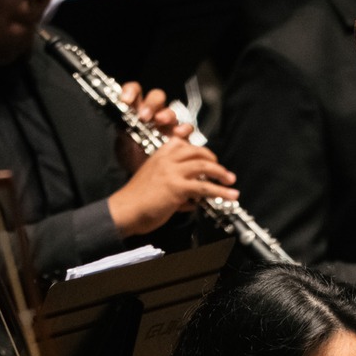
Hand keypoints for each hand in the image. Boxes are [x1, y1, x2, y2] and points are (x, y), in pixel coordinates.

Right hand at [108, 139, 236, 236]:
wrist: (124, 211)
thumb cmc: (136, 202)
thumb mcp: (154, 185)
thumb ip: (174, 187)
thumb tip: (193, 198)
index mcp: (159, 156)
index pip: (183, 144)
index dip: (199, 150)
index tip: (209, 159)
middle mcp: (167, 160)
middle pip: (198, 152)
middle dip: (214, 160)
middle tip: (223, 172)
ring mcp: (172, 172)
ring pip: (204, 166)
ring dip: (221, 174)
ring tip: (231, 182)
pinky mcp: (177, 188)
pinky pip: (204, 186)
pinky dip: (219, 191)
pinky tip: (228, 196)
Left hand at [114, 82, 193, 172]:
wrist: (140, 174)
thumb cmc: (131, 156)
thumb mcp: (122, 145)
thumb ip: (123, 133)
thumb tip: (122, 125)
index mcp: (136, 109)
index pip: (135, 91)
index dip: (131, 92)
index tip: (125, 101)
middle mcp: (153, 114)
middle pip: (157, 97)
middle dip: (151, 104)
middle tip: (144, 116)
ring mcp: (167, 124)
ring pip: (171, 112)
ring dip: (166, 115)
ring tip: (160, 122)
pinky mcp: (179, 137)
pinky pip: (186, 128)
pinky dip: (183, 129)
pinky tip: (177, 134)